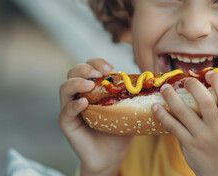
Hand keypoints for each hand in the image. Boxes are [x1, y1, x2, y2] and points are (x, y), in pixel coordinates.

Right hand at [59, 58, 132, 175]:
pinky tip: (84, 103)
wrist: (111, 154)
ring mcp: (70, 107)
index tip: (111, 67)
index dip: (98, 62)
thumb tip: (153, 79)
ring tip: (91, 85)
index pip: (90, 66)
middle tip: (101, 73)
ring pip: (65, 87)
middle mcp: (78, 93)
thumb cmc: (118, 129)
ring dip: (77, 82)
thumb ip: (133, 93)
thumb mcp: (128, 107)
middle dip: (86, 68)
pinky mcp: (66, 122)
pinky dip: (74, 105)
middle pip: (74, 71)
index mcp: (92, 86)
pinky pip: (66, 110)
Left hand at [152, 71, 217, 175]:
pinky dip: (162, 114)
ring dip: (172, 96)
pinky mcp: (188, 144)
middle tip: (186, 80)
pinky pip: (172, 126)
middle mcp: (217, 128)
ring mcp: (202, 137)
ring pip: (184, 111)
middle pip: (204, 101)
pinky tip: (155, 106)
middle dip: (193, 85)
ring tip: (165, 88)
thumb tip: (208, 86)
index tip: (210, 74)